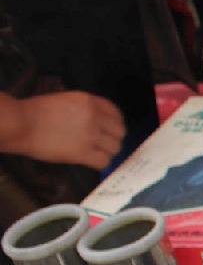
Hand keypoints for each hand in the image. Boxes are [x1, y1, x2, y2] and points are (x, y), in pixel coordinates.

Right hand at [3, 92, 124, 168]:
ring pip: (114, 147)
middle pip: (119, 131)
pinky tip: (92, 162)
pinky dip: (100, 163)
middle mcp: (94, 117)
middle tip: (106, 144)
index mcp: (88, 101)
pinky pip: (103, 161)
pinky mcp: (83, 152)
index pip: (115, 112)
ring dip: (108, 152)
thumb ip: (83, 109)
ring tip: (98, 154)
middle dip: (114, 139)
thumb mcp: (64, 101)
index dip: (116, 123)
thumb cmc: (34, 111)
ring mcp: (90, 135)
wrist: (21, 123)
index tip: (112, 130)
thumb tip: (94, 121)